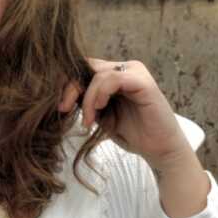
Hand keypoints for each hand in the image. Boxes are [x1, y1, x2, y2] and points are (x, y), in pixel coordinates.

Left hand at [57, 57, 194, 172]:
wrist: (159, 150)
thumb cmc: (132, 133)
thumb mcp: (100, 115)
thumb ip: (85, 100)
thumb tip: (58, 93)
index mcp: (113, 74)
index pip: (82, 68)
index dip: (66, 84)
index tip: (59, 106)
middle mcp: (124, 68)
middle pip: (86, 67)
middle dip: (70, 88)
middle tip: (63, 110)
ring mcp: (135, 72)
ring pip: (97, 74)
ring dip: (86, 98)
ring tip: (87, 120)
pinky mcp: (144, 81)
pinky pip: (114, 78)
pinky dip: (100, 93)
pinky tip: (99, 109)